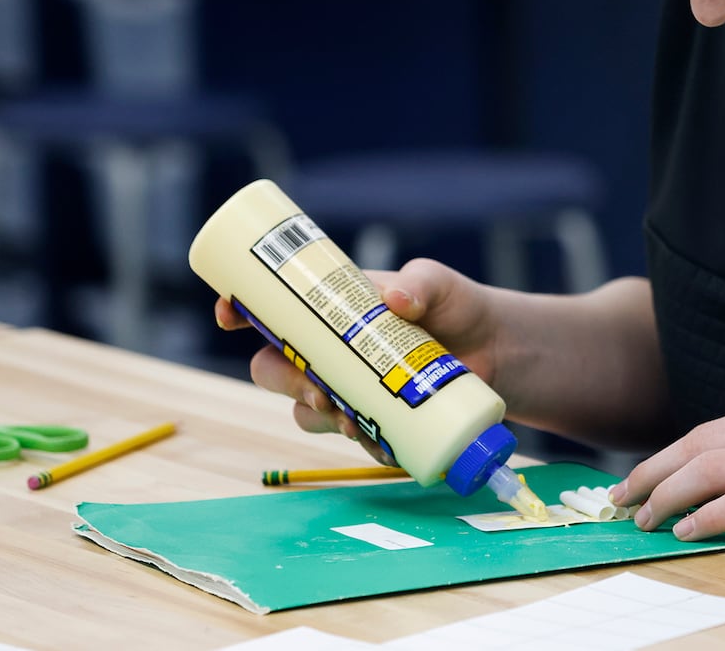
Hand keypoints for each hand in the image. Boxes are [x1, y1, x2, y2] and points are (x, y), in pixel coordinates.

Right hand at [213, 258, 501, 445]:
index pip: (271, 312)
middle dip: (281, 379)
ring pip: (303, 410)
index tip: (228, 314)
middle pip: (271, 368)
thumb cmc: (456, 306)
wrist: (496, 349)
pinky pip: (348, 438)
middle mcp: (329, 352)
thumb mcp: (437, 284)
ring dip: (316, 415)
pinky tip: (378, 438)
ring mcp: (348, 388)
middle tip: (315, 386)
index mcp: (331, 311)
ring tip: (349, 417)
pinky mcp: (373, 419)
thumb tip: (395, 300)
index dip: (240, 311)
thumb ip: (420, 284)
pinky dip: (359, 440)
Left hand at [609, 398, 724, 548]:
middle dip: (652, 475)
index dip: (659, 460)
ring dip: (670, 496)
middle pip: (698, 445)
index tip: (628, 485)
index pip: (701, 434)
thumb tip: (675, 494)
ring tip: (648, 521)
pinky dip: (708, 516)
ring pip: (712, 468)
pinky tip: (687, 531)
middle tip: (623, 503)